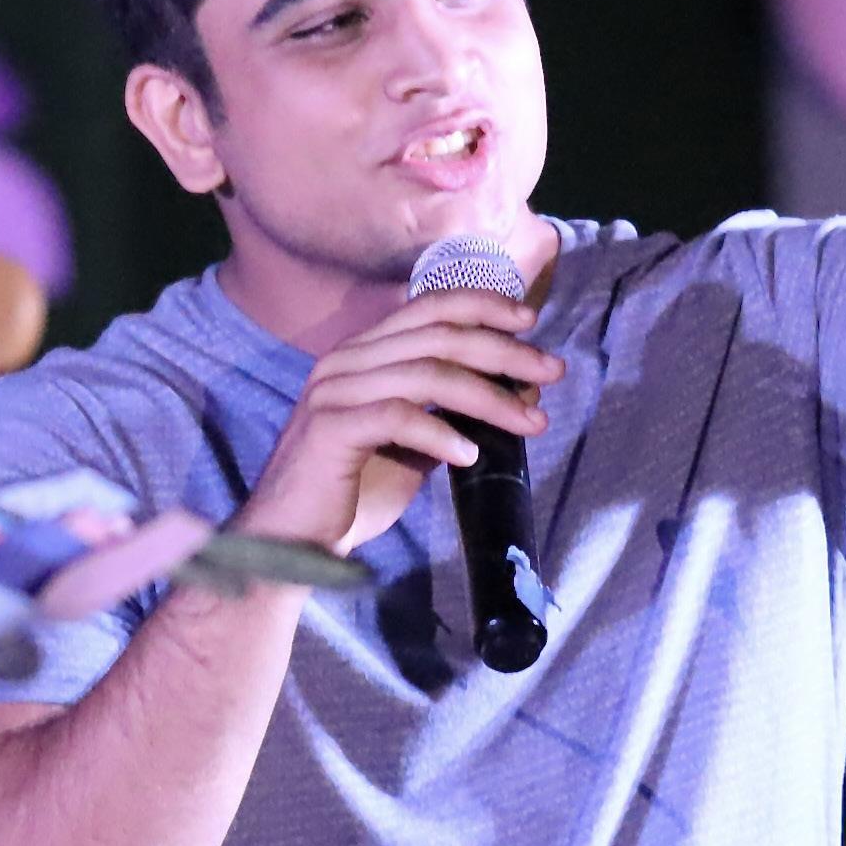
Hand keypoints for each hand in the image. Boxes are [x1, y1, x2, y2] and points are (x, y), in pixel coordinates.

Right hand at [236, 288, 564, 554]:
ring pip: (427, 373)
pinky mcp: (329, 427)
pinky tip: (470, 456)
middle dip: (505, 351)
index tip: (530, 321)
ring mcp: (334, 390)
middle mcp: (345, 360)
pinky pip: (397, 416)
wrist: (292, 539)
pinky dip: (441, 433)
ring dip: (490, 397)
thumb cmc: (353, 492)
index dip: (483, 305)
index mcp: (363, 353)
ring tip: (532, 423)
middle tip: (553, 370)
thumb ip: (452, 413)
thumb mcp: (413, 445)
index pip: (428, 307)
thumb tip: (519, 393)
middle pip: (439, 335)